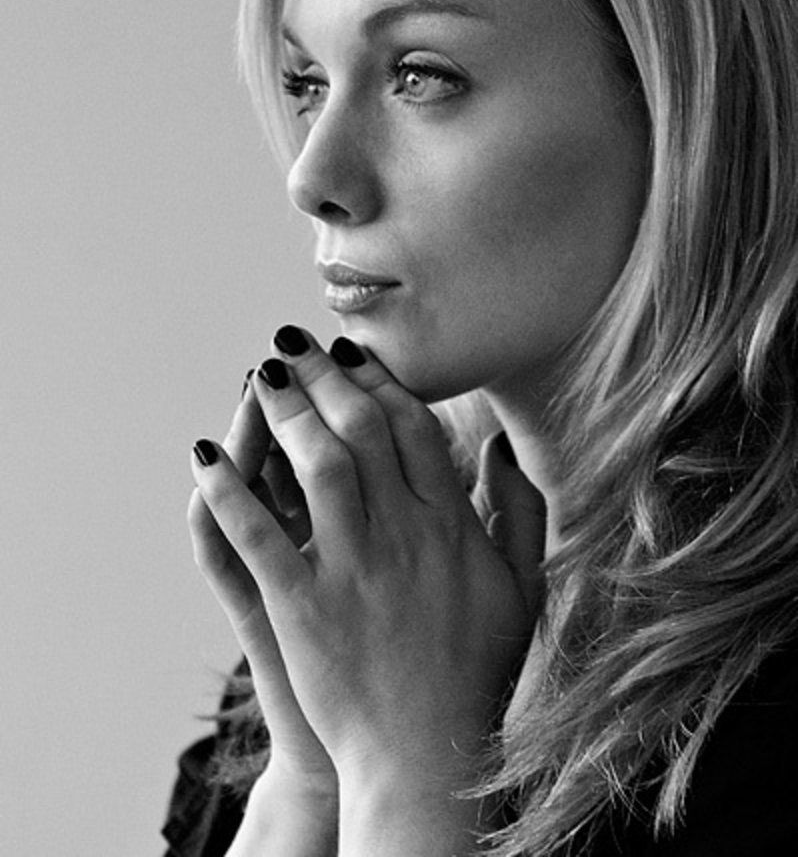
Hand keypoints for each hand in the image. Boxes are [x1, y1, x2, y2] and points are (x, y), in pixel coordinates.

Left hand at [191, 328, 546, 852]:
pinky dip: (228, 491)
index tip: (353, 353)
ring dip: (285, 413)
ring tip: (260, 377)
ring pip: (318, 466)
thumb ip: (521, 512)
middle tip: (293, 344)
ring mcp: (352, 571)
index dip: (379, 381)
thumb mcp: (522, 588)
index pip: (414, 429)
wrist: (430, 755)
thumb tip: (503, 446)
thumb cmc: (478, 670)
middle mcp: (404, 537)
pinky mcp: (303, 608)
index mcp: (452, 527)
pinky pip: (258, 536)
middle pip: (362, 431)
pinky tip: (205, 456)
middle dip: (324, 376)